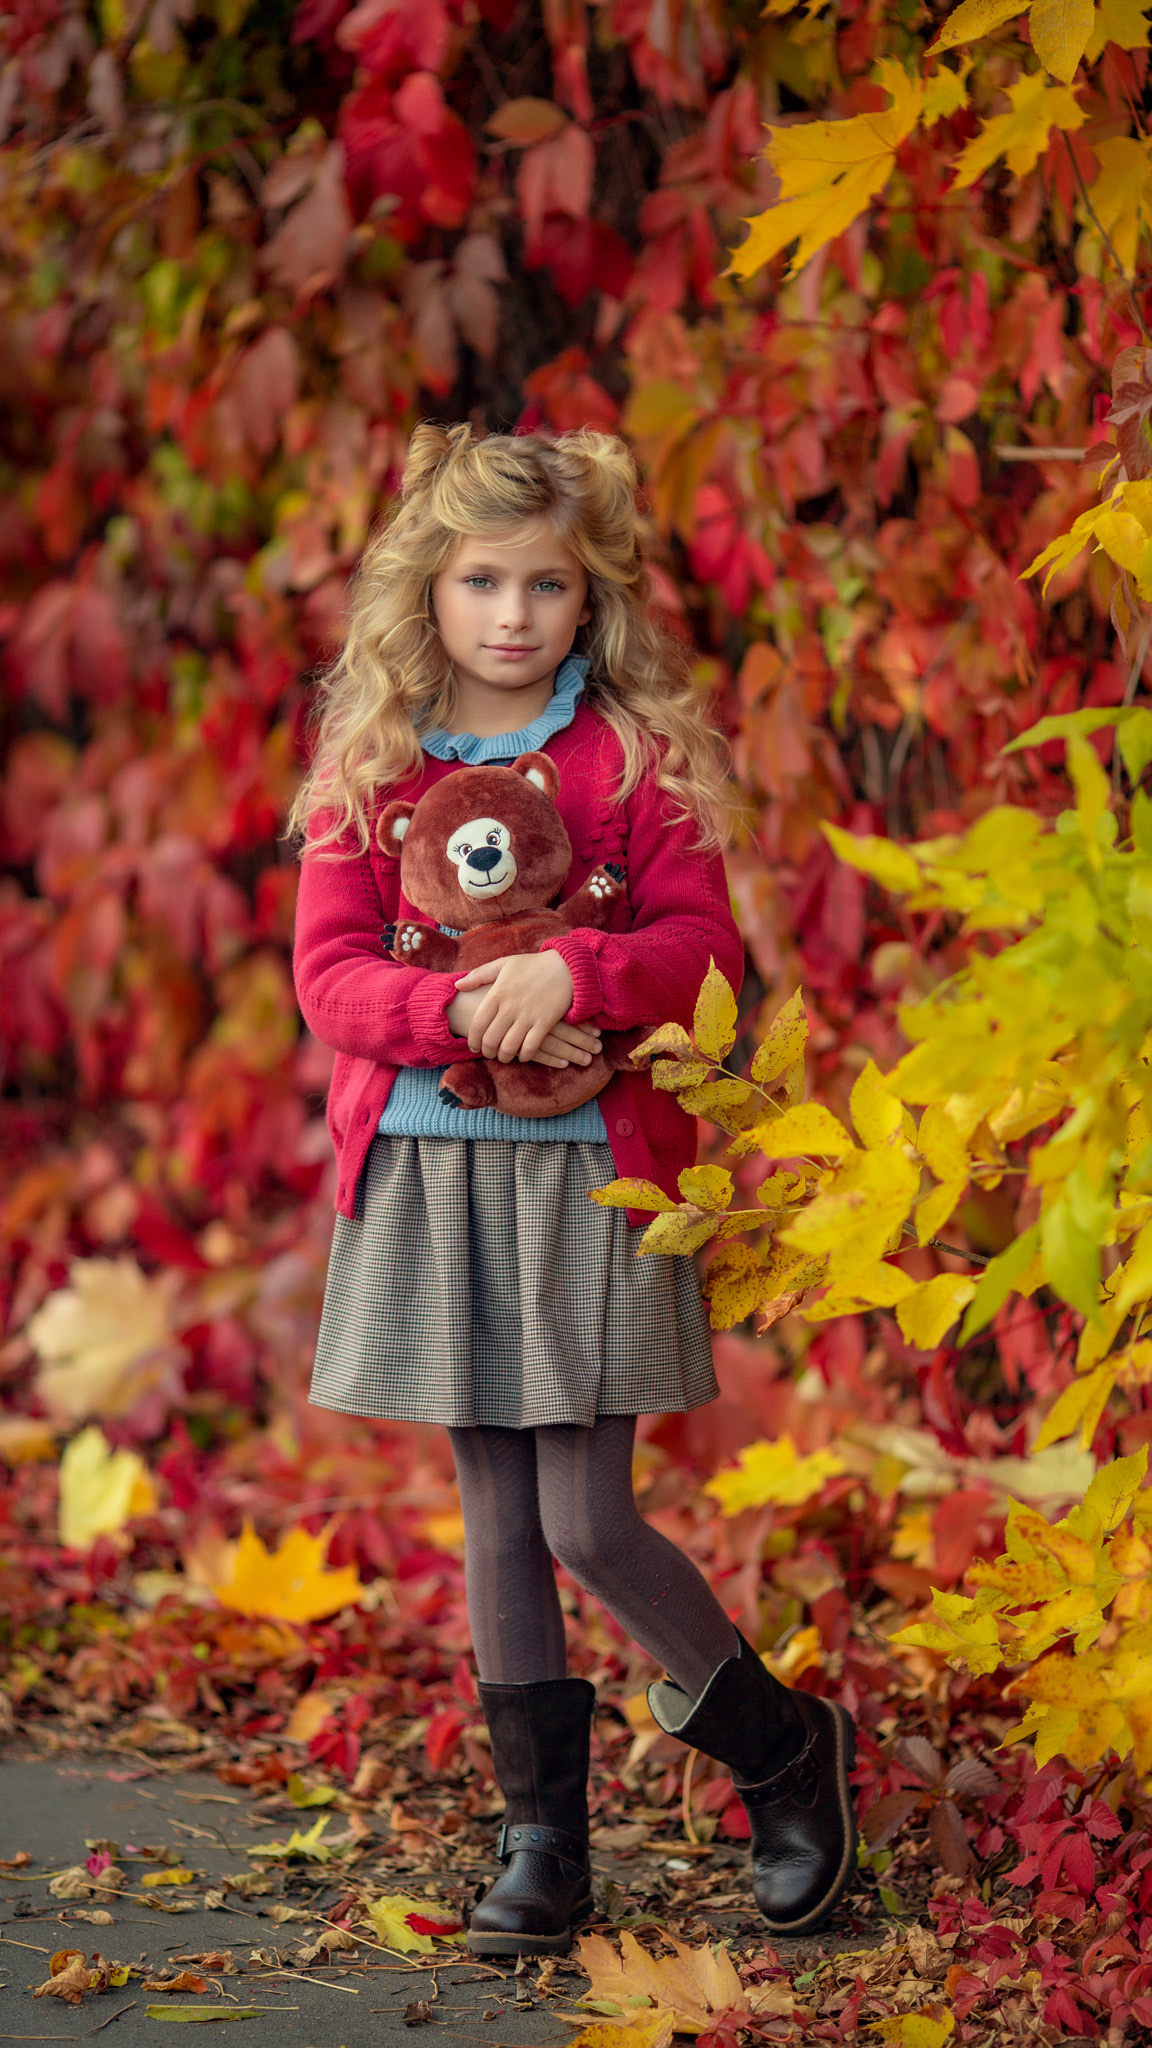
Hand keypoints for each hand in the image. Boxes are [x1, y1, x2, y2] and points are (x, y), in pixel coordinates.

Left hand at [449, 952, 585, 1064]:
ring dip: (504, 1057)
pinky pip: (530, 1047)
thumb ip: (479, 975)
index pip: (477, 1024)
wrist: (565, 966)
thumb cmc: (533, 965)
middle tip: (488, 1054)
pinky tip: (523, 1055)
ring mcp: (527, 1016)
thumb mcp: (503, 964)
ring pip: (509, 1047)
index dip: (472, 1040)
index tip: (473, 1046)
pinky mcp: (544, 1023)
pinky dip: (524, 1056)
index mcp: (497, 993)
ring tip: (504, 1057)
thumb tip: (458, 986)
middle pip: (490, 1039)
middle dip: (487, 1052)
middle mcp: (510, 1007)